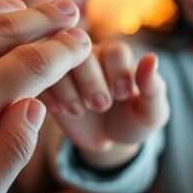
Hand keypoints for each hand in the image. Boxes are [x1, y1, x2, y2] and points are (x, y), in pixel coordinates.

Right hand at [40, 39, 169, 158]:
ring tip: (80, 110)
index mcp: (116, 56)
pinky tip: (62, 110)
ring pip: (58, 62)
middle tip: (101, 105)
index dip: (119, 72)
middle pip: (84, 52)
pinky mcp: (47, 84)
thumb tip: (152, 58)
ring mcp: (64, 69)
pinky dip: (50, 94)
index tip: (123, 95)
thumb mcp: (150, 112)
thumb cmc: (131, 121)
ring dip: (69, 87)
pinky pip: (39, 79)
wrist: (105, 141)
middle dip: (92, 80)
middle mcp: (88, 55)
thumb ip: (153, 88)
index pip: (115, 51)